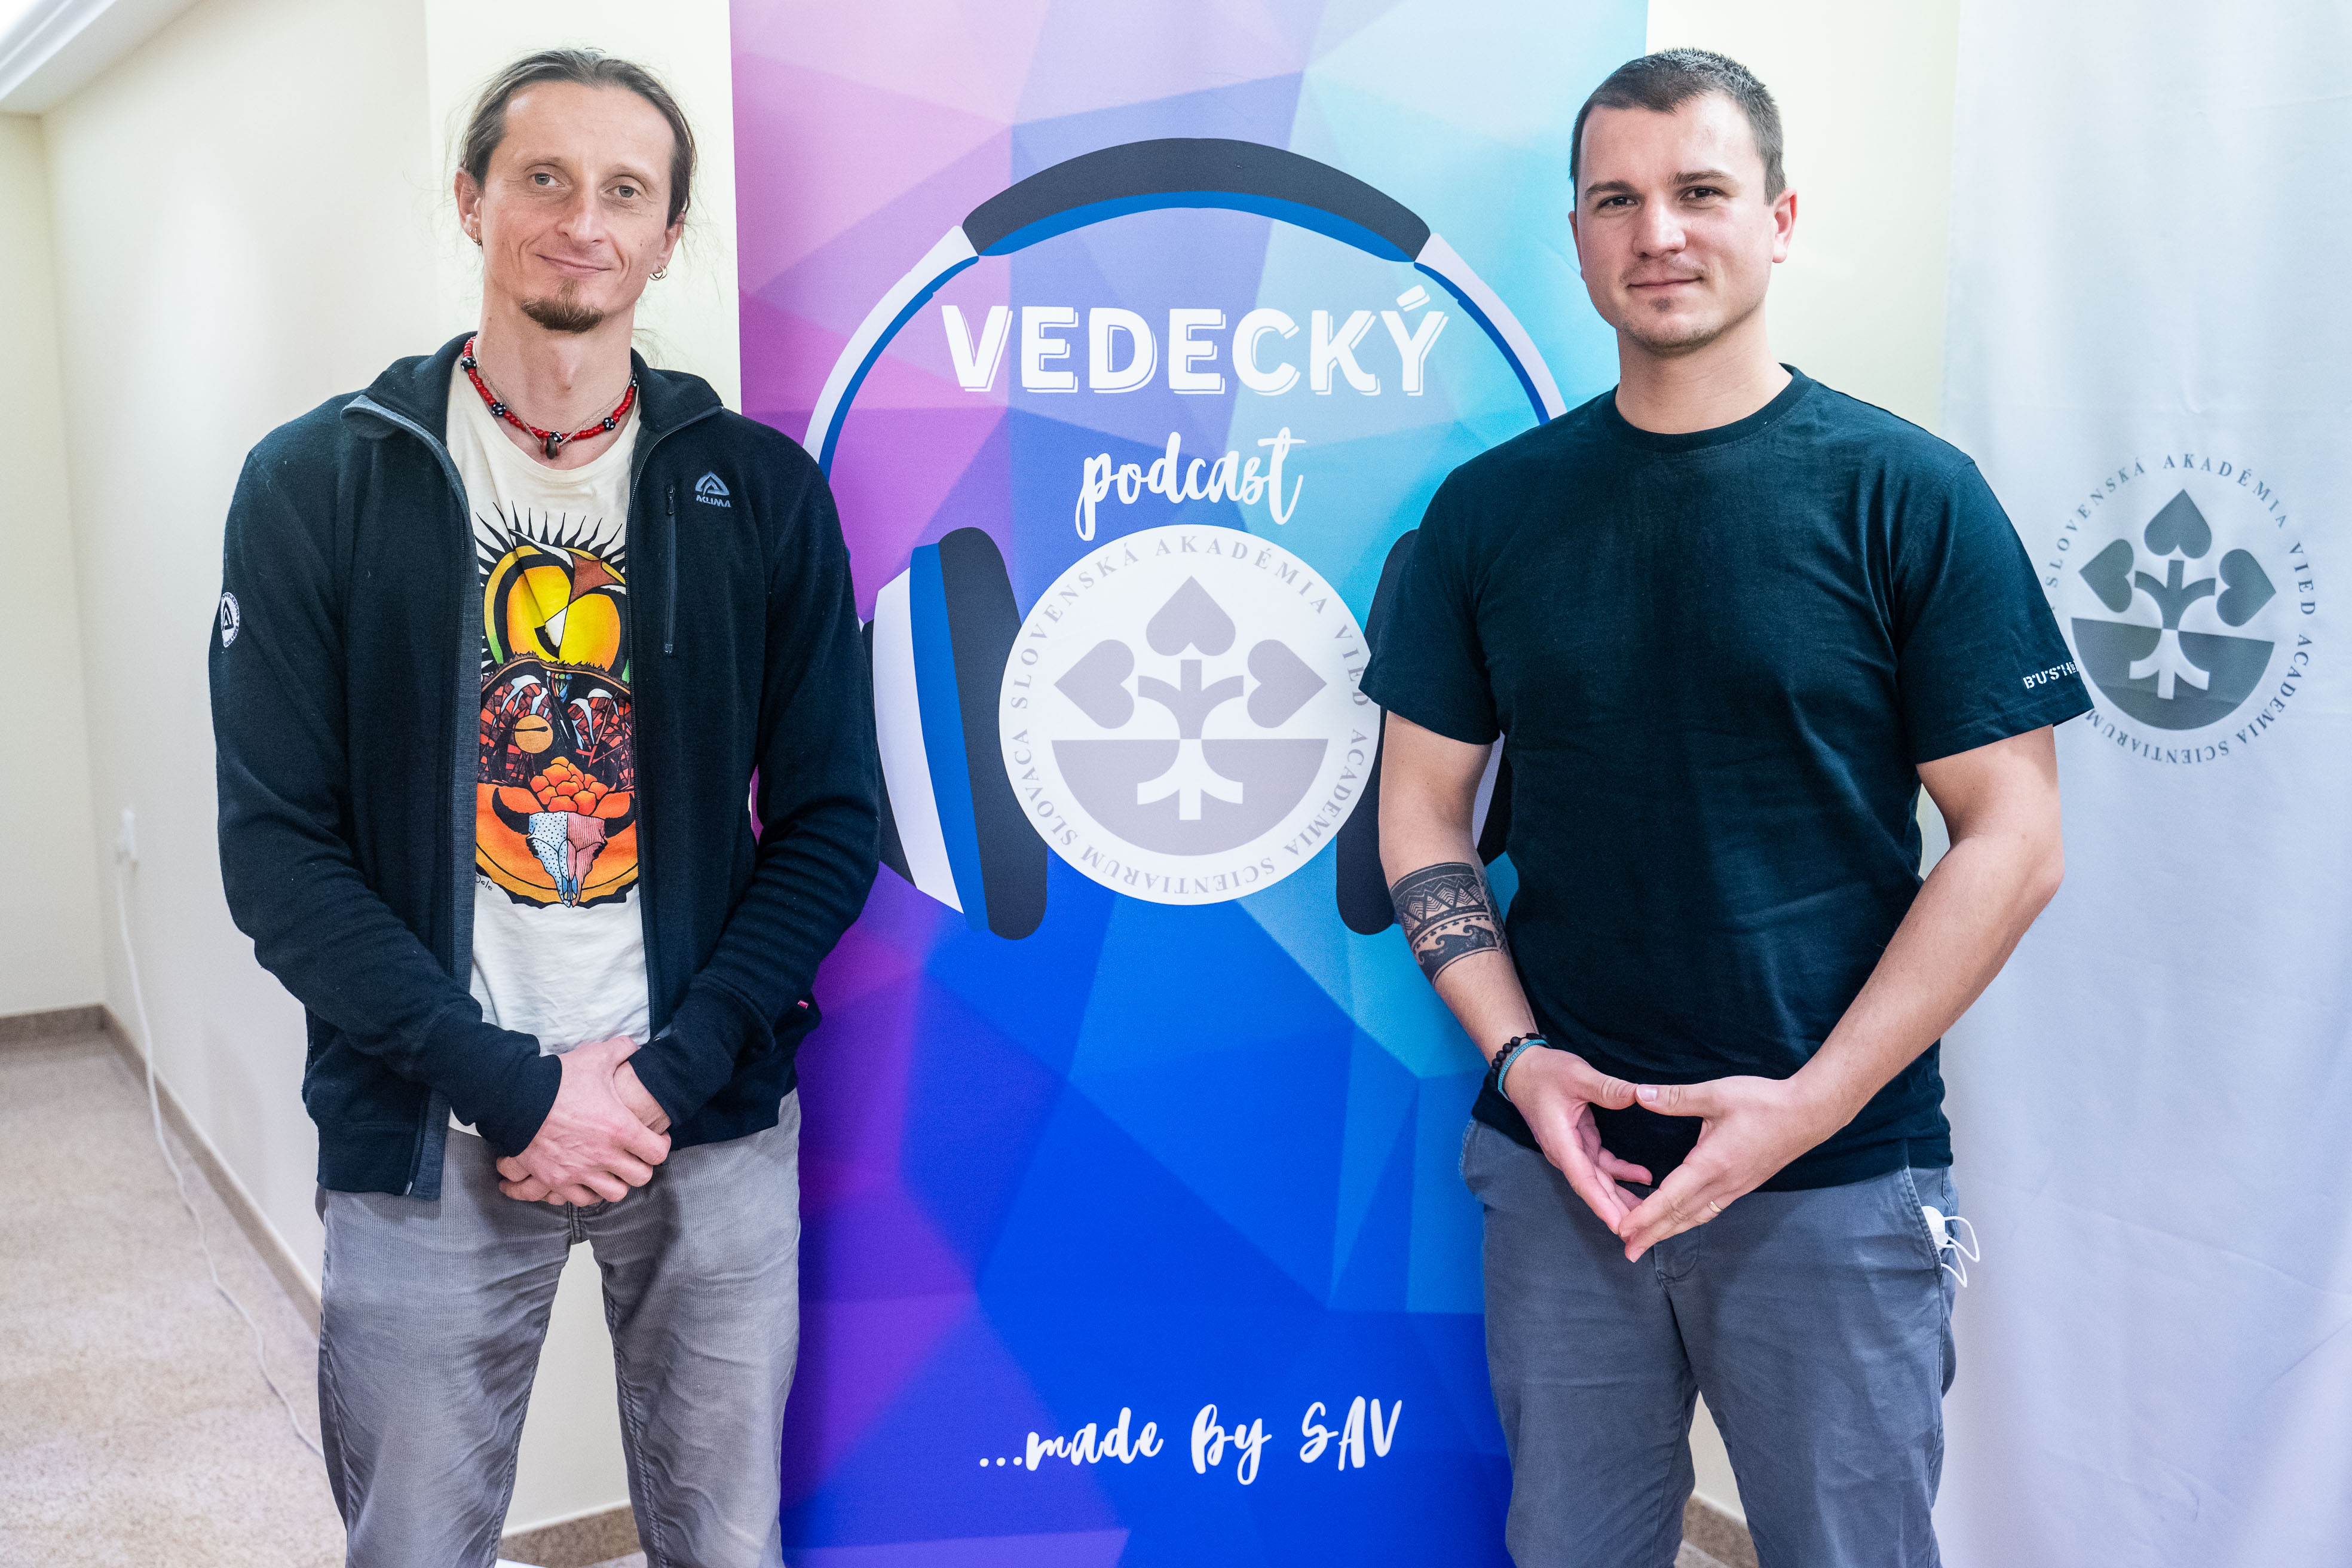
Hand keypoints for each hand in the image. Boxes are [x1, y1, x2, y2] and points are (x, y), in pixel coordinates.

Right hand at [494, 1036, 669, 1204]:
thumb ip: (622, 1051)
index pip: (657, 1153)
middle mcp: (603, 1155)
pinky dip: (587, 1192)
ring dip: (617, 1182)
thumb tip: (636, 1049)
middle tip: (636, 1154)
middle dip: (641, 1166)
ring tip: (613, 1169)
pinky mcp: (556, 1180)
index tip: (655, 1137)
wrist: (515, 1098)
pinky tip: (588, 1179)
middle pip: (640, 1177)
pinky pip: (582, 1199)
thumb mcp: (595, 1057)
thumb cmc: (558, 1080)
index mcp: (619, 1128)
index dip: (660, 1144)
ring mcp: (579, 1171)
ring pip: (614, 1193)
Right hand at [1505, 1048, 1653, 1232]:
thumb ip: (1607, 1089)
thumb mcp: (1577, 1075)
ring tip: (1650, 1212)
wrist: (1522, 1069)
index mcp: (1561, 1142)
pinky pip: (1602, 1165)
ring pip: (1599, 1180)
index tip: (1621, 1226)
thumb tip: (1639, 1095)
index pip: (1584, 1180)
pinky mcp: (1579, 1142)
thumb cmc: (1544, 1072)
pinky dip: (1621, 1173)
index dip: (1603, 1205)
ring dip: (1621, 1196)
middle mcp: (1565, 1152)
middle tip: (1645, 1230)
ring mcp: (1572, 1149)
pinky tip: (1643, 1177)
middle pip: (1594, 1188)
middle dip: (1617, 1209)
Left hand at [1613, 1075, 1840, 1260]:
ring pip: (1696, 1216)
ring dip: (1670, 1231)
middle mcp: (1722, 1183)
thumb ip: (1676, 1097)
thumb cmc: (1764, 1102)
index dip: (1645, 1216)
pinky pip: (1711, 1209)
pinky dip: (1690, 1219)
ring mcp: (1735, 1187)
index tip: (1623, 1230)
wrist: (1808, 1114)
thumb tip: (1639, 1094)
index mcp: (1711, 1164)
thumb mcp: (1716, 1094)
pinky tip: (1682, 1220)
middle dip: (1652, 1234)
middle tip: (1628, 1253)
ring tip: (1649, 1243)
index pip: (1670, 1197)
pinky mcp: (1744, 1185)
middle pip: (1681, 1216)